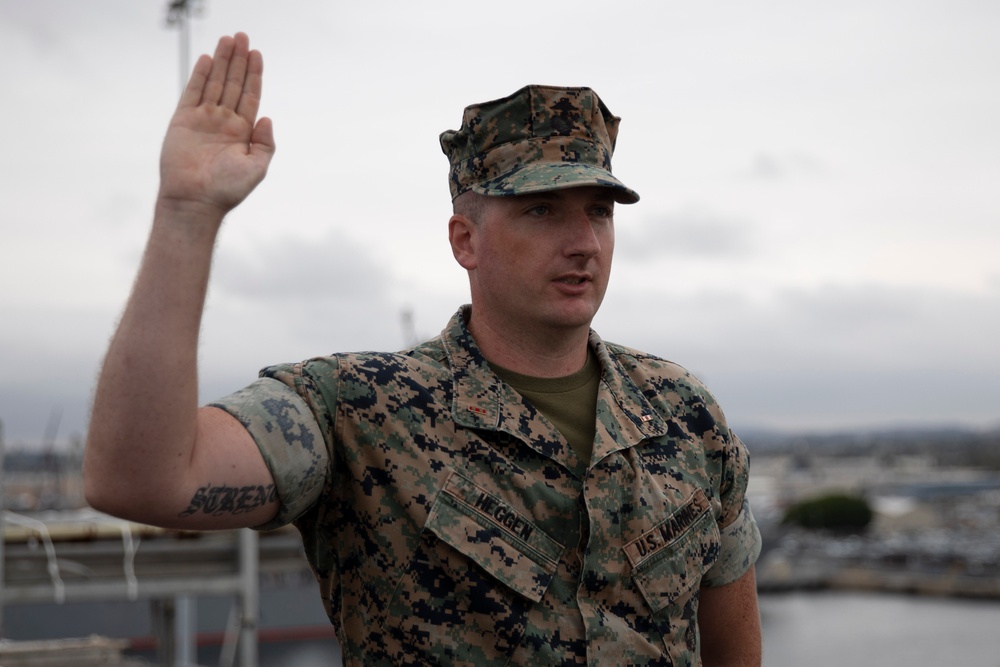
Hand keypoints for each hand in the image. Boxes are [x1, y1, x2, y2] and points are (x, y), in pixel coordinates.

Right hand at [158, 32, 274, 219]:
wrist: (196, 201)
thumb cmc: (228, 190)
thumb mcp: (257, 168)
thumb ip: (265, 143)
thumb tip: (267, 117)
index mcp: (242, 132)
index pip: (250, 96)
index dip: (254, 74)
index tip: (257, 54)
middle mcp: (223, 122)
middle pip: (233, 83)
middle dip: (238, 60)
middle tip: (242, 36)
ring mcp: (203, 120)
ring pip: (214, 83)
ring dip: (221, 61)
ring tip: (228, 39)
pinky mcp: (183, 121)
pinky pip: (192, 93)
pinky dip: (199, 76)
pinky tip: (207, 59)